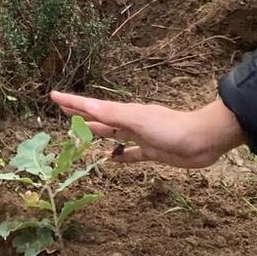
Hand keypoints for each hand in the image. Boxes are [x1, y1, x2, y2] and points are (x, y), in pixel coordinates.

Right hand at [50, 90, 244, 168]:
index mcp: (124, 112)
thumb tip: (85, 106)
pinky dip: (119, 156)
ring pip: (112, 134)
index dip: (73, 102)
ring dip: (97, 134)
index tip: (53, 96)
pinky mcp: (152, 152)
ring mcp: (140, 137)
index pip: (92, 106)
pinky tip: (111, 159)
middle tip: (62, 113)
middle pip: (100, 119)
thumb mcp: (137, 120)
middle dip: (81, 116)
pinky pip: (130, 154)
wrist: (203, 139)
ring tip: (81, 134)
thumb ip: (112, 114)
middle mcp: (130, 122)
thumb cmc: (171, 128)